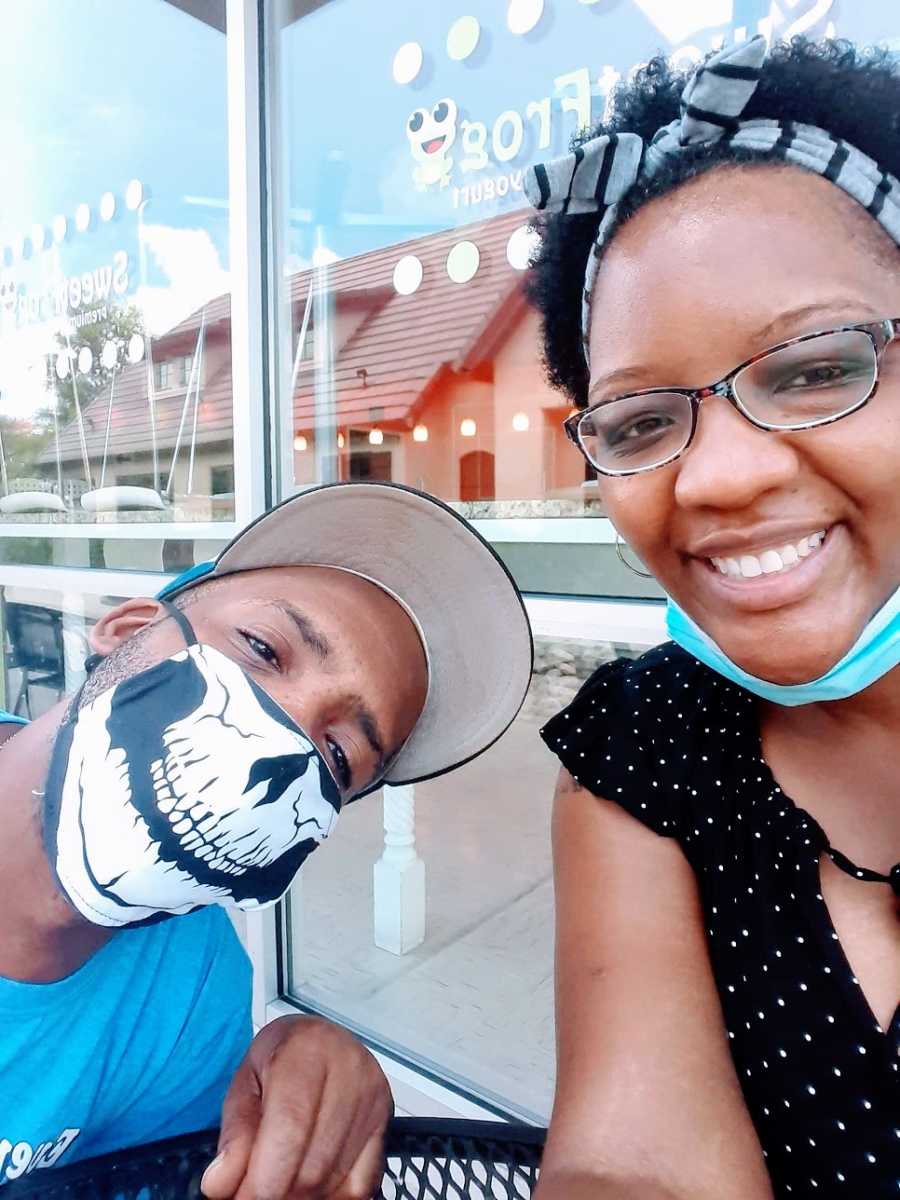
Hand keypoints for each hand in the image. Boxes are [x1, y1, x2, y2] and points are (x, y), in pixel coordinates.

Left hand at [201, 1014, 392, 1198]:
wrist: (319, 1039)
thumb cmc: (277, 1059)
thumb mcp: (244, 1085)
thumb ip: (233, 1136)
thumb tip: (220, 1187)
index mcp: (307, 1050)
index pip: (289, 1129)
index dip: (262, 1179)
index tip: (241, 1197)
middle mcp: (349, 1069)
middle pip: (311, 1164)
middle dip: (277, 1191)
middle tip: (255, 1189)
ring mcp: (373, 1097)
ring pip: (333, 1178)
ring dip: (301, 1195)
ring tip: (280, 1181)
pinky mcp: (385, 1121)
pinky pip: (362, 1185)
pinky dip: (331, 1195)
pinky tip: (309, 1185)